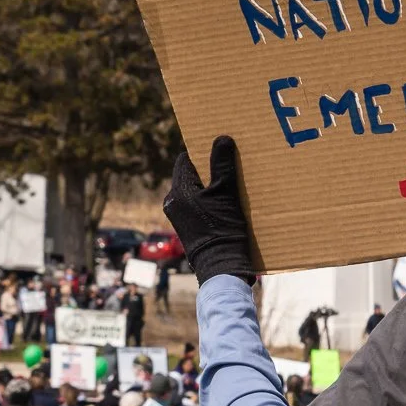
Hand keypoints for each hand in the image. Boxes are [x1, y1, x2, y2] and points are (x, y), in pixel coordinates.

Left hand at [163, 135, 256, 283]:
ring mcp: (178, 216)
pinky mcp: (188, 228)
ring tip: (232, 182)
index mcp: (177, 190)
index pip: (185, 160)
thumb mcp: (226, 193)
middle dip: (209, 169)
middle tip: (229, 163)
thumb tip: (221, 138)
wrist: (221, 267)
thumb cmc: (223, 229)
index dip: (202, 151)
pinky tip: (228, 203)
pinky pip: (198, 206)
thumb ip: (222, 165)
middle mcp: (172, 202)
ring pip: (196, 191)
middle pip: (191, 175)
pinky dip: (211, 201)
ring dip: (212, 186)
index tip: (219, 147)